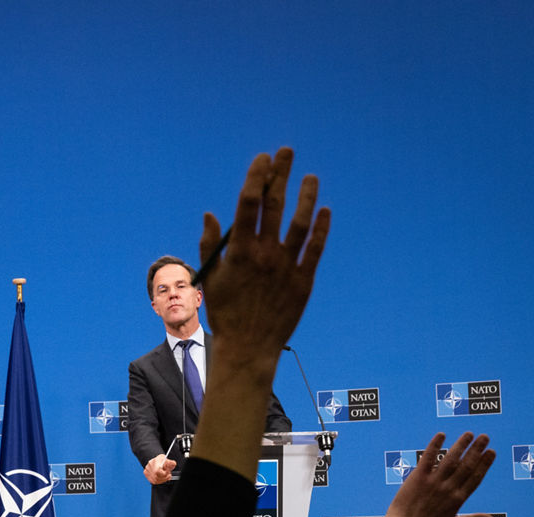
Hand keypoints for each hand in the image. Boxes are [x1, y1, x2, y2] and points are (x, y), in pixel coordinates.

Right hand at [143, 454, 175, 484]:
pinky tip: (161, 477)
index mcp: (155, 461)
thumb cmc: (162, 461)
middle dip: (165, 477)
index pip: (158, 471)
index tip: (168, 472)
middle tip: (168, 474)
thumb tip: (173, 463)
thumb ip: (171, 463)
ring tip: (165, 475)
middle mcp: (149, 465)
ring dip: (162, 479)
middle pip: (157, 477)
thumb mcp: (168, 460)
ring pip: (156, 480)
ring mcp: (146, 470)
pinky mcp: (145, 474)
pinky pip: (153, 481)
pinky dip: (158, 480)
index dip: (164, 474)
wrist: (156, 461)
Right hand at [199, 147, 329, 361]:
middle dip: (280, 174)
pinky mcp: (303, 281)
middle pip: (274, 204)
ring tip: (310, 177)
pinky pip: (315, 248)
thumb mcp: (210, 278)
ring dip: (306, 196)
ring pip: (300, 222)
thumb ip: (210, 245)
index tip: (263, 159)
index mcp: (239, 251)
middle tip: (286, 152)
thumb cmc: (226, 313)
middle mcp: (264, 254)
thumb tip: (211, 215)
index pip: (248, 203)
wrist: (248, 347)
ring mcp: (286, 266)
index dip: (256, 176)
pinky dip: (320, 228)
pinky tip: (324, 211)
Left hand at [385, 432, 495, 516]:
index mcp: (458, 499)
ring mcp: (433, 481)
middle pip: (466, 466)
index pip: (475, 478)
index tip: (491, 452)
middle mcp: (448, 488)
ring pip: (451, 460)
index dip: (484, 464)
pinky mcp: (418, 477)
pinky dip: (435, 446)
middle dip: (477, 450)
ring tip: (470, 434)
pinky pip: (428, 459)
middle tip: (485, 437)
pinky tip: (441, 435)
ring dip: (461, 445)